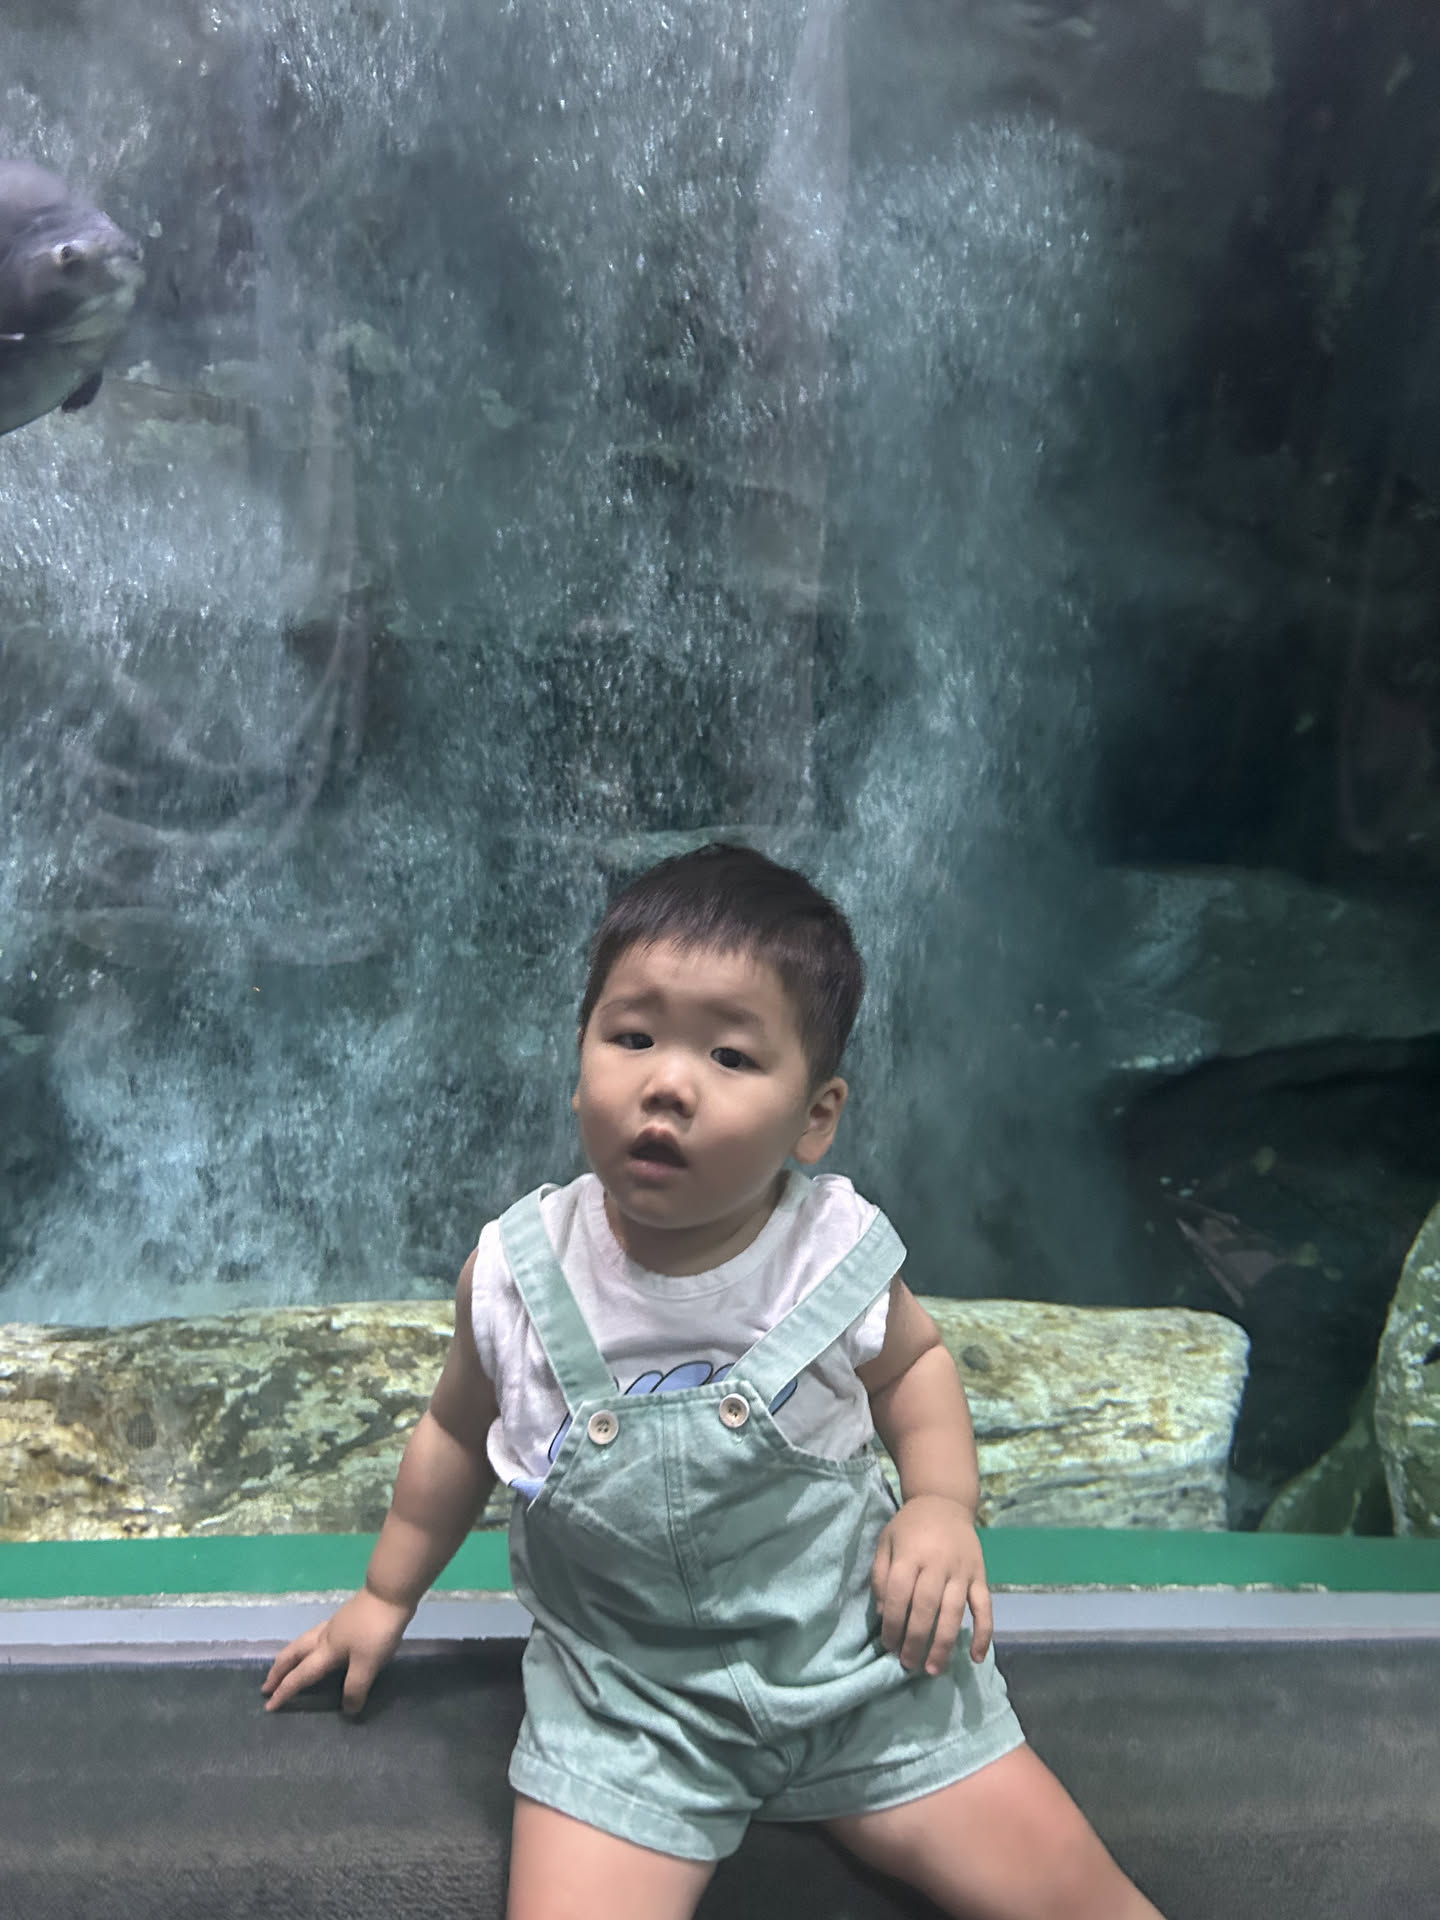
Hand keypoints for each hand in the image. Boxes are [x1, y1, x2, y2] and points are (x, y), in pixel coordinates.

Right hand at [261, 1586, 414, 1714]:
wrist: (390, 1592)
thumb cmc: (377, 1630)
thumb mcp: (368, 1664)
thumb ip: (355, 1688)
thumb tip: (347, 1711)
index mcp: (326, 1651)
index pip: (299, 1676)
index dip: (284, 1692)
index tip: (268, 1706)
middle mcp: (325, 1637)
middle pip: (293, 1653)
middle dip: (278, 1670)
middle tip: (267, 1685)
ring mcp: (335, 1625)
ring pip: (303, 1642)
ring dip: (291, 1656)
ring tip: (287, 1665)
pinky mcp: (346, 1617)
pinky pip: (318, 1636)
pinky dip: (309, 1647)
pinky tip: (321, 1647)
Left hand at [871, 1493, 992, 1672]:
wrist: (944, 1502)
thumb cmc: (910, 1526)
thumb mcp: (887, 1542)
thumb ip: (881, 1576)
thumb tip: (885, 1615)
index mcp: (910, 1554)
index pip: (899, 1595)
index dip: (892, 1624)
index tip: (888, 1645)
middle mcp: (938, 1563)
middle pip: (926, 1608)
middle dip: (916, 1641)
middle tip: (908, 1664)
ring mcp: (962, 1571)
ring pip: (954, 1613)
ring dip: (943, 1644)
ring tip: (933, 1669)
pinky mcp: (981, 1576)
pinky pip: (985, 1608)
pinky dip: (984, 1633)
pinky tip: (976, 1657)